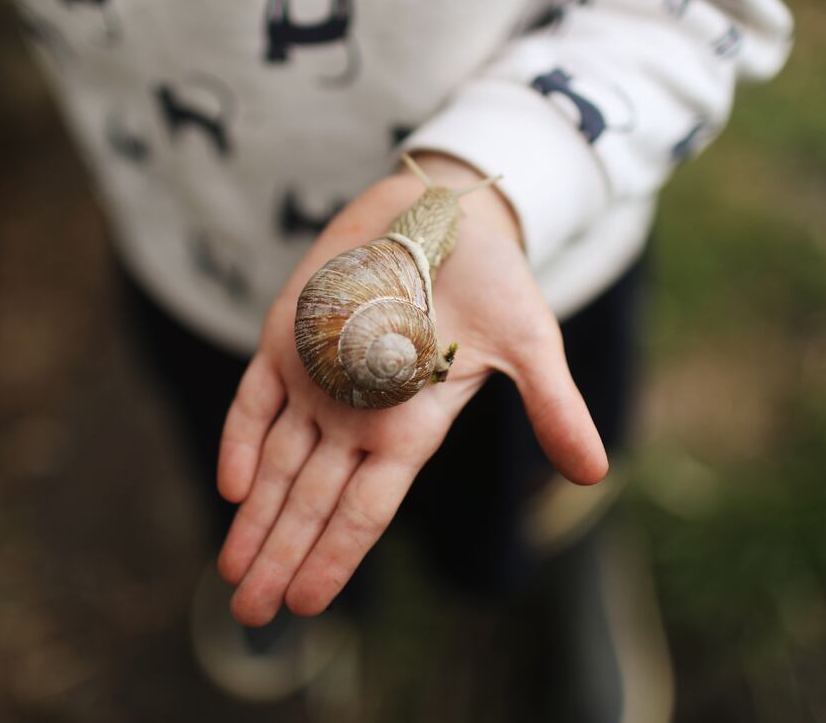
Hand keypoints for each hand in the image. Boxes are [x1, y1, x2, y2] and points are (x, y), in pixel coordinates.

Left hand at [215, 153, 607, 625]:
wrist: (448, 212)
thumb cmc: (496, 278)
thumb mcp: (530, 341)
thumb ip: (552, 407)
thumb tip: (595, 474)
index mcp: (412, 428)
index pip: (365, 509)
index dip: (334, 556)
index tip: (305, 605)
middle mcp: (360, 416)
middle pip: (310, 501)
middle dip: (280, 555)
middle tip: (249, 613)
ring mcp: (319, 381)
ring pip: (276, 463)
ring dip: (254, 517)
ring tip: (230, 571)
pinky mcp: (287, 341)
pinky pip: (255, 401)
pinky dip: (240, 440)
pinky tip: (230, 486)